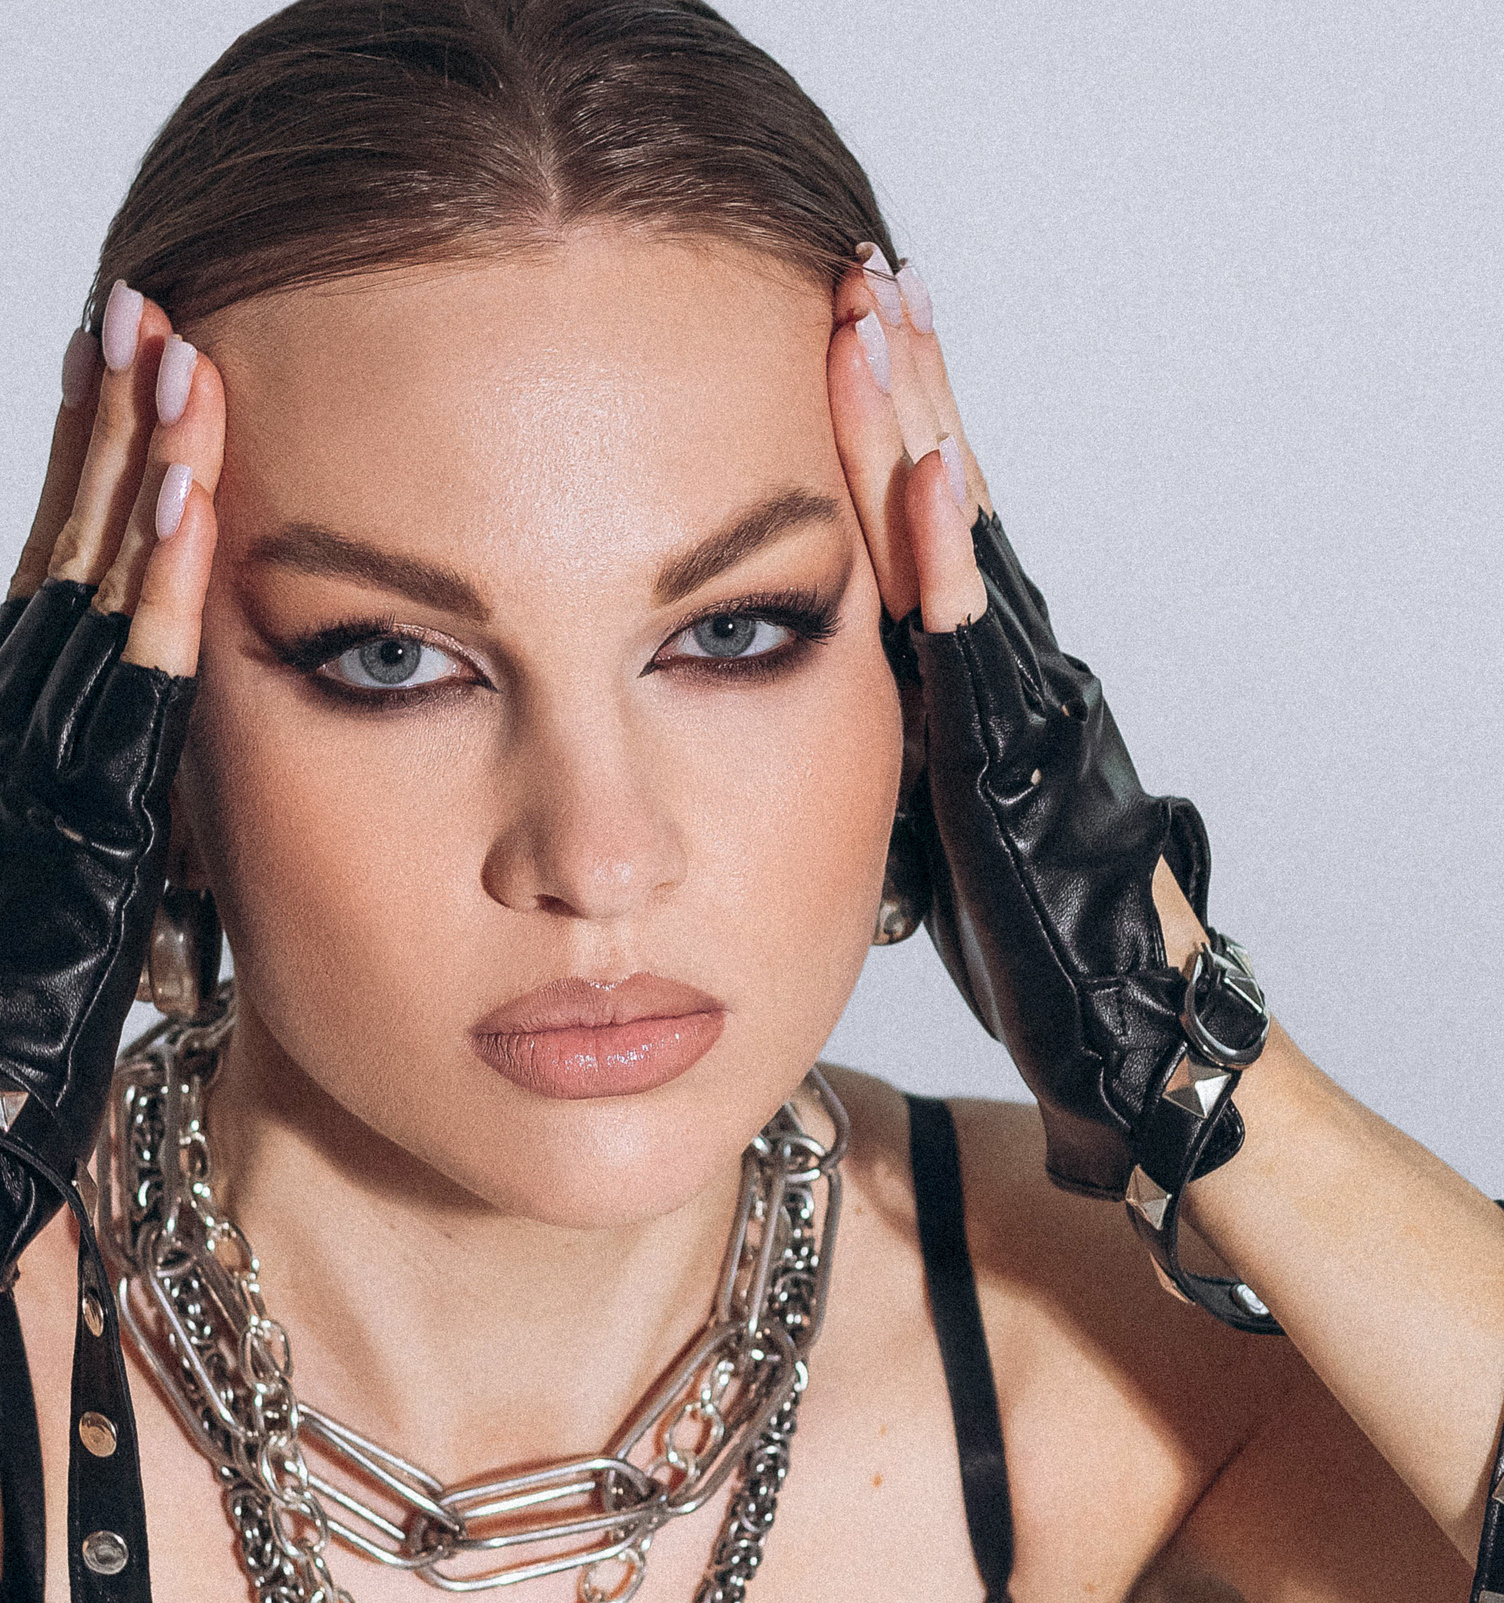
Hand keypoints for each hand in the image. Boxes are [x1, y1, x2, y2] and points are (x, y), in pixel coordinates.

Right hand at [0, 286, 226, 1285]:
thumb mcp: (72, 920)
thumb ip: (114, 845)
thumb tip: (163, 818)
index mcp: (20, 761)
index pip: (60, 596)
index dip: (89, 486)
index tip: (123, 386)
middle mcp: (15, 742)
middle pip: (68, 560)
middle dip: (108, 434)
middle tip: (146, 309)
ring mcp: (36, 770)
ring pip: (93, 594)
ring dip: (136, 472)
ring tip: (173, 350)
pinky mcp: (72, 814)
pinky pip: (129, 681)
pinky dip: (158, 584)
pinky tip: (191, 495)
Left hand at [827, 251, 1222, 1201]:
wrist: (1122, 1022)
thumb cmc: (1027, 938)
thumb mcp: (921, 823)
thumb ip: (881, 750)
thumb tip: (786, 722)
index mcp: (962, 678)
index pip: (912, 528)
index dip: (879, 432)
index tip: (835, 332)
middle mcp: (996, 664)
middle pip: (940, 496)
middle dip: (900, 385)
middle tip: (858, 273)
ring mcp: (1015, 694)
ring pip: (960, 536)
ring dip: (920, 423)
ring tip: (880, 313)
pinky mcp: (1019, 748)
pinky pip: (979, 634)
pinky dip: (955, 549)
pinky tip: (933, 468)